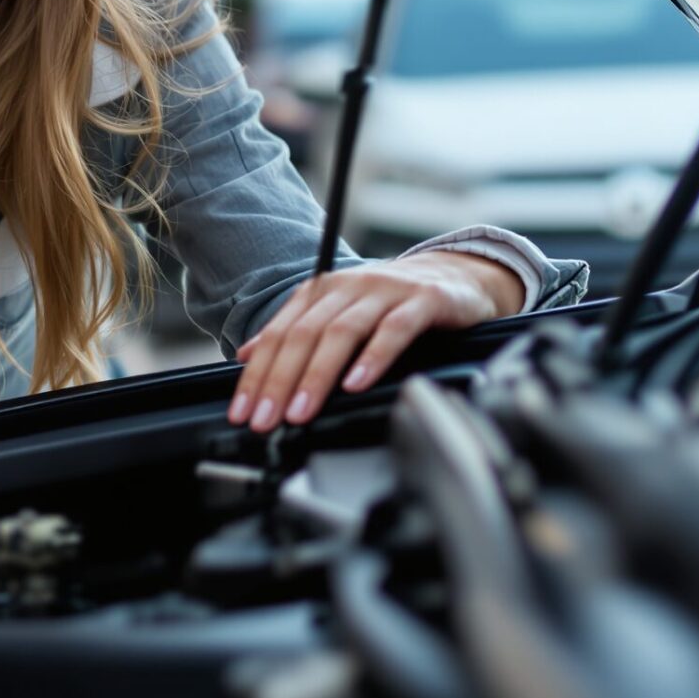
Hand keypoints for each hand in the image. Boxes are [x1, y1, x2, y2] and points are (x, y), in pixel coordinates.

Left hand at [226, 252, 523, 432]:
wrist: (456, 277)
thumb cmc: (393, 303)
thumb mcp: (339, 313)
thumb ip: (295, 332)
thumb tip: (247, 354)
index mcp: (322, 291)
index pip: (280, 333)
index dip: (257, 374)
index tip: (242, 411)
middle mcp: (349, 286)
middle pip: (305, 334)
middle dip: (280, 381)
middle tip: (266, 419)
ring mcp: (386, 291)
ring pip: (342, 332)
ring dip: (317, 375)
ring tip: (301, 411)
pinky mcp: (423, 301)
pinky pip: (394, 329)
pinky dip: (372, 358)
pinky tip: (356, 385)